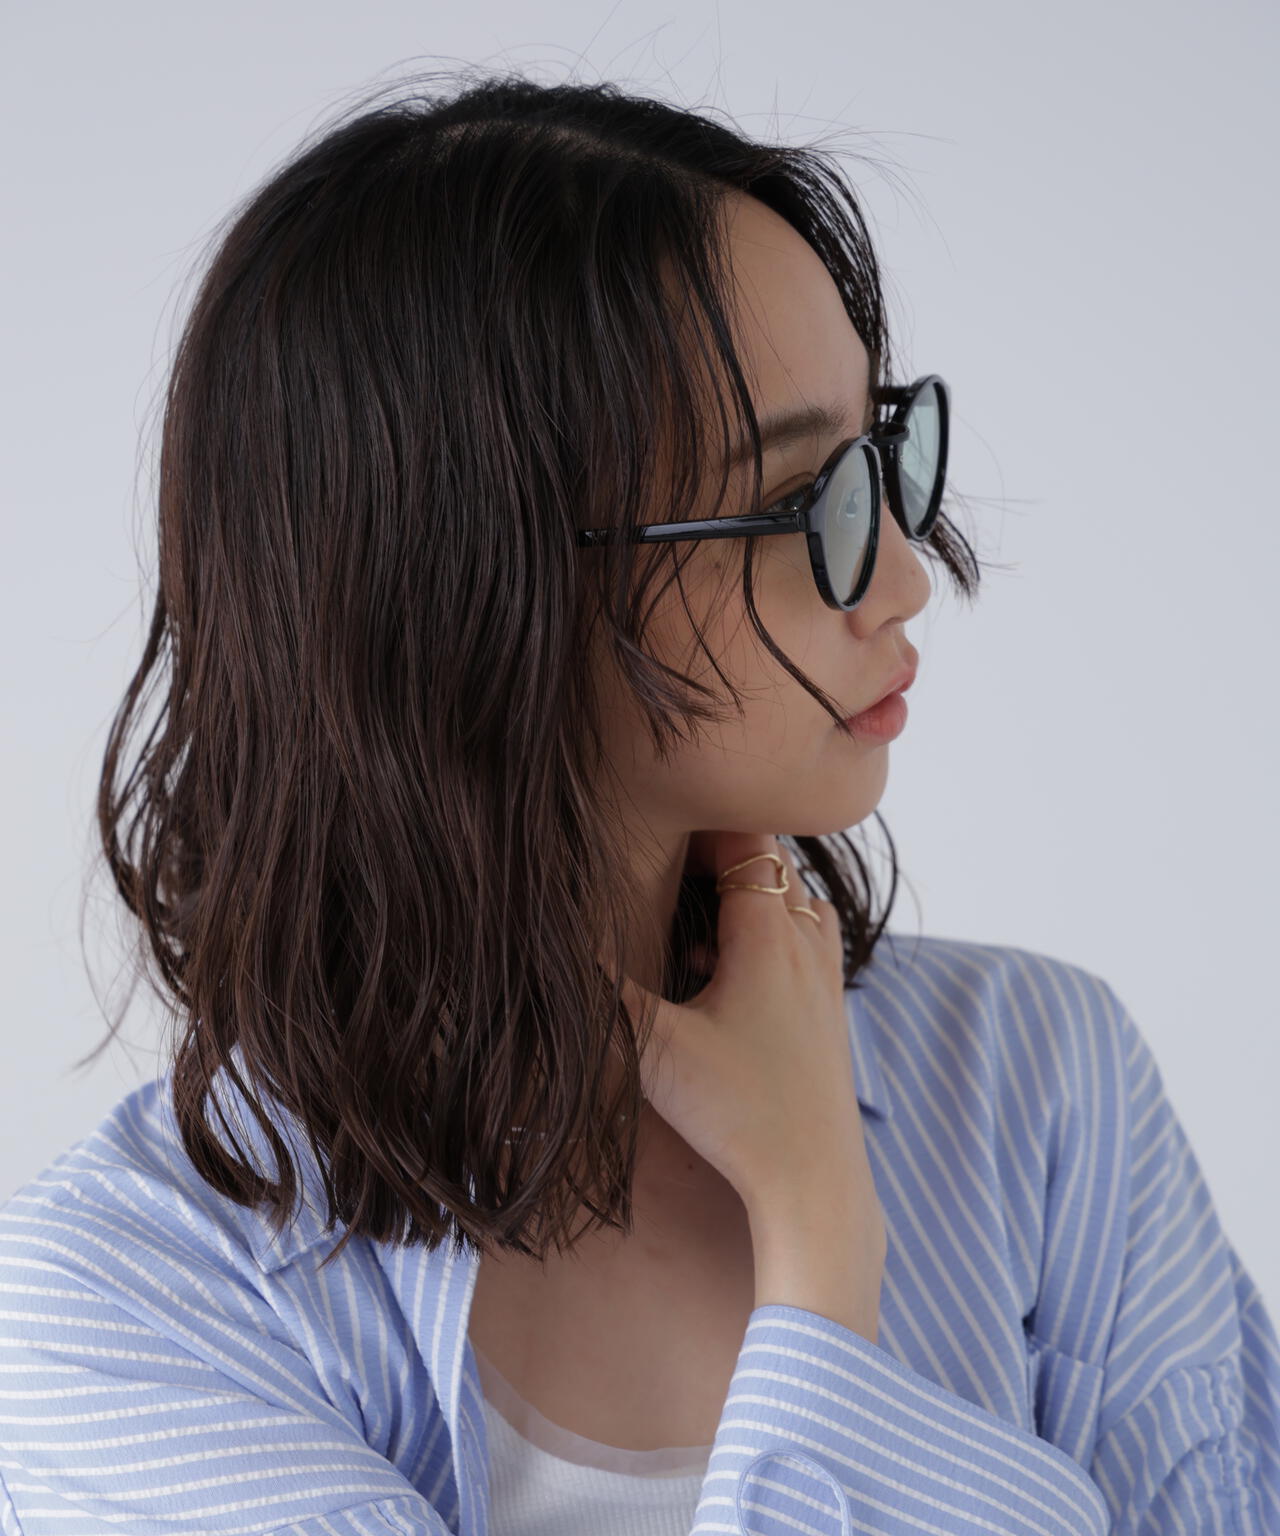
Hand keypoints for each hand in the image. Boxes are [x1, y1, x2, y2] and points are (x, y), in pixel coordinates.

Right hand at [613, 830, 884, 1244]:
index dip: (701, 827)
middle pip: (772, 865)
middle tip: (665, 881)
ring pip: (794, 902)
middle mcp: (808, 944)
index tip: (655, 835)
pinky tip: (730, 978)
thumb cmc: (741, 1112)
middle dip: (720, 860)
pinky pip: (806, 941)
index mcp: (769, 935)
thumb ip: (608, 990)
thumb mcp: (658, 1050)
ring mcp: (825, 977)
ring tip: (699, 933)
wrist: (814, 1182)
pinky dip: (772, 936)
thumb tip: (560, 945)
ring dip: (750, 899)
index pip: (746, 839)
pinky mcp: (830, 1011)